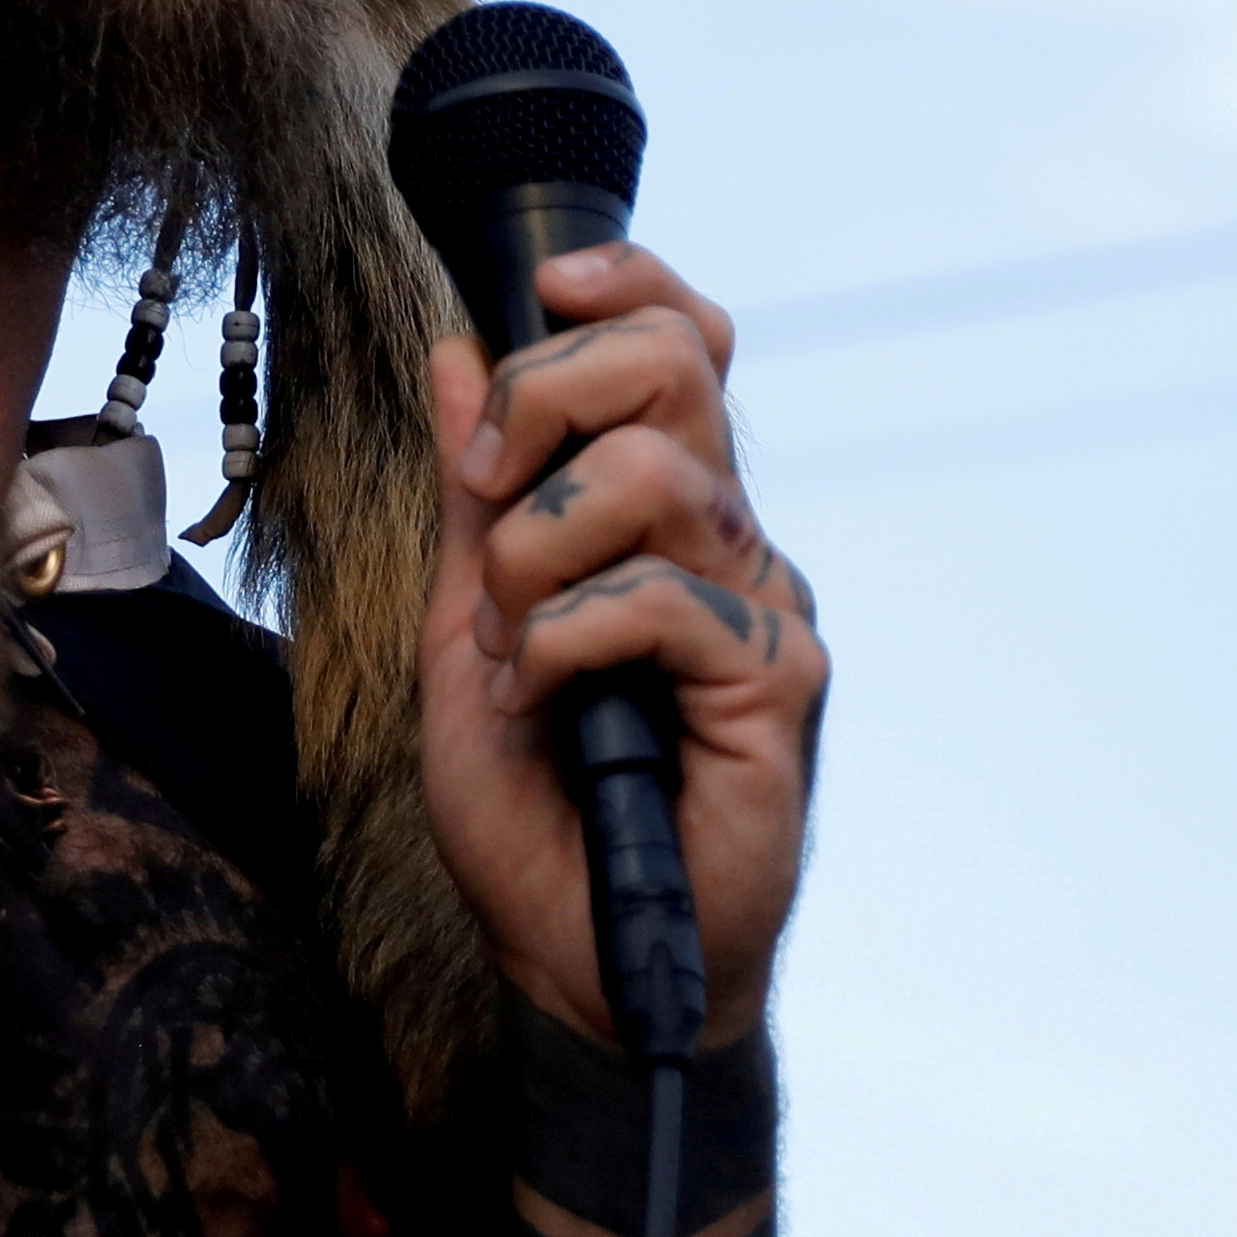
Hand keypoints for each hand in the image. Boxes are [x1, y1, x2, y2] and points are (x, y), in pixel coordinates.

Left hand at [418, 242, 825, 1050]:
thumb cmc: (530, 801)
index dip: (620, 286)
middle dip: (544, 399)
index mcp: (663, 509)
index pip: (683, 338)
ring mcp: (761, 601)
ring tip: (512, 646)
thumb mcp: (464, 626)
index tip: (534, 295)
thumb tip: (456, 349)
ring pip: (654, 472)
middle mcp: (725, 537)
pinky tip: (545, 708)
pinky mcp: (780, 678)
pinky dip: (564, 642)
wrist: (572, 950)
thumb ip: (469, 498)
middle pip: (675, 361)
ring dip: (534, 553)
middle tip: (482, 500)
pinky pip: (660, 596)